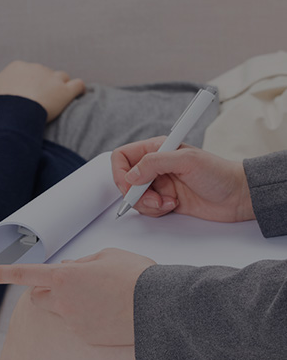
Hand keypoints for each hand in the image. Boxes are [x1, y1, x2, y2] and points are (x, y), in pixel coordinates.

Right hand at [0, 60, 84, 121]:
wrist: (12, 114)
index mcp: (18, 67)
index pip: (26, 72)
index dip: (27, 84)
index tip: (25, 95)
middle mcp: (37, 68)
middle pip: (44, 75)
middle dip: (43, 86)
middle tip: (40, 102)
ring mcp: (52, 78)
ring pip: (61, 78)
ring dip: (61, 86)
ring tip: (58, 99)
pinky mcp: (65, 91)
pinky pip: (78, 85)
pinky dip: (79, 89)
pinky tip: (78, 95)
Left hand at [0, 248, 154, 345]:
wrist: (160, 308)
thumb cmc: (135, 275)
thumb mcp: (107, 256)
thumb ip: (81, 262)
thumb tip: (67, 267)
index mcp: (64, 276)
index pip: (24, 273)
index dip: (2, 272)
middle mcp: (63, 302)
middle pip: (38, 296)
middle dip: (46, 289)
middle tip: (70, 282)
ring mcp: (73, 323)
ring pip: (59, 311)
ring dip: (67, 303)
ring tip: (99, 297)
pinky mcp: (87, 338)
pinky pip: (78, 325)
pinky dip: (86, 318)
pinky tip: (109, 311)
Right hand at [112, 137, 254, 222]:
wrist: (238, 196)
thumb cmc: (219, 173)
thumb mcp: (187, 161)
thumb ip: (155, 163)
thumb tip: (132, 175)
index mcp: (157, 149)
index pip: (122, 157)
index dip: (120, 173)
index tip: (131, 186)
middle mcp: (156, 165)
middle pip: (126, 180)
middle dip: (135, 194)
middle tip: (154, 199)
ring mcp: (160, 184)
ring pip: (135, 197)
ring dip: (147, 204)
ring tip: (168, 203)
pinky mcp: (165, 200)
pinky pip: (147, 208)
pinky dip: (155, 211)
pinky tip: (173, 206)